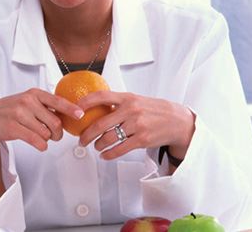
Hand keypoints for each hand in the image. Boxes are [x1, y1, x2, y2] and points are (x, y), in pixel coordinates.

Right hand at [0, 88, 83, 150]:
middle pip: (55, 122)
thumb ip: (45, 106)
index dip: (71, 109)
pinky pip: (36, 141)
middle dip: (58, 133)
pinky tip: (39, 144)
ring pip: (46, 133)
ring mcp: (19, 114)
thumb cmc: (11, 111)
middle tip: (55, 136)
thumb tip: (69, 114)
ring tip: (40, 137)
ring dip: (47, 140)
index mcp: (34, 93)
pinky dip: (41, 146)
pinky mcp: (13, 127)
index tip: (81, 115)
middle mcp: (27, 101)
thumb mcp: (27, 102)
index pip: (57, 101)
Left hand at [78, 91, 194, 160]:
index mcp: (127, 97)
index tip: (74, 110)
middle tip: (81, 139)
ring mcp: (137, 125)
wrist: (177, 120)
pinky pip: (120, 149)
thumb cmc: (153, 110)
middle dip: (87, 134)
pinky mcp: (142, 139)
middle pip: (100, 123)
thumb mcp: (136, 100)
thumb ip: (118, 103)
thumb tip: (94, 108)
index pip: (101, 96)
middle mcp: (131, 110)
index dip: (85, 103)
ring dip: (98, 145)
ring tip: (96, 146)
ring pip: (109, 138)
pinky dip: (109, 154)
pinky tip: (105, 155)